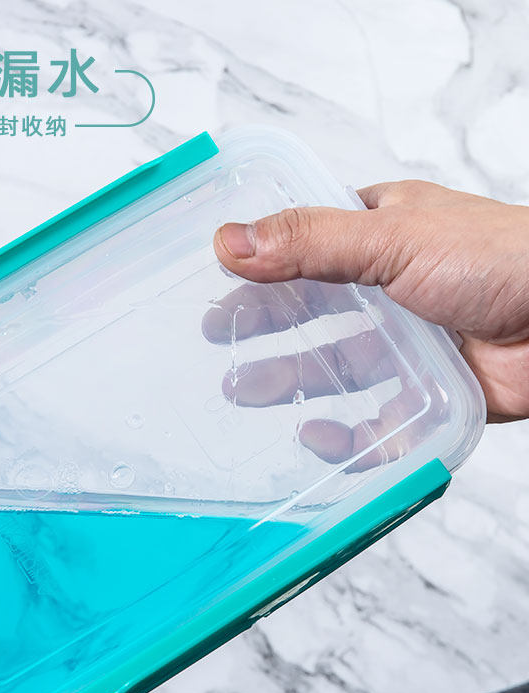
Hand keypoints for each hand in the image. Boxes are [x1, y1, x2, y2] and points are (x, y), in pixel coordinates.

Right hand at [211, 180, 528, 424]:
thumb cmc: (502, 260)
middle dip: (265, 329)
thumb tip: (229, 241)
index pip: (304, 248)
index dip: (259, 267)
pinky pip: (376, 419)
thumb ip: (310, 242)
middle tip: (218, 343)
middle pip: (312, 312)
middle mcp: (390, 286)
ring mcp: (409, 340)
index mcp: (380, 235)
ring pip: (336, 366)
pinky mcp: (429, 389)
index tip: (216, 285)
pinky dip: (344, 431)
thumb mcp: (393, 237)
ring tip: (242, 392)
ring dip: (289, 379)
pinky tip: (315, 434)